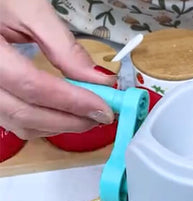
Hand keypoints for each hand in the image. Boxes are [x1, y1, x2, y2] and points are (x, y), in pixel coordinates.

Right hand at [0, 0, 116, 138]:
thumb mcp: (29, 10)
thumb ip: (64, 47)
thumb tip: (101, 80)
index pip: (32, 86)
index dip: (73, 101)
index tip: (105, 109)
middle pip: (25, 113)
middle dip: (71, 120)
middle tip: (102, 116)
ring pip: (21, 124)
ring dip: (60, 125)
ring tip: (88, 115)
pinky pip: (16, 122)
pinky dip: (46, 123)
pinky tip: (66, 114)